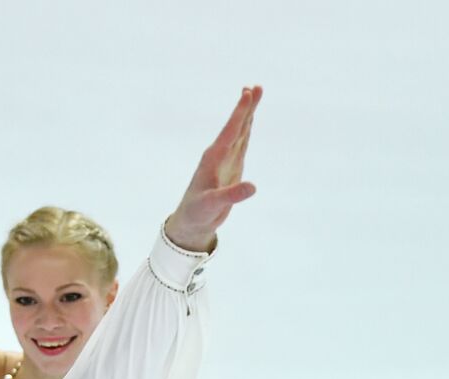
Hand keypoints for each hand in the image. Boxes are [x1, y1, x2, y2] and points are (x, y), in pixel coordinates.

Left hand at [163, 85, 262, 252]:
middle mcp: (219, 155)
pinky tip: (250, 122)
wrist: (192, 221)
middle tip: (256, 87)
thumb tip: (252, 187)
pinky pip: (241, 144)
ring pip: (240, 132)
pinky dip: (247, 131)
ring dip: (248, 115)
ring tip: (254, 94)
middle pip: (236, 126)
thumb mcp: (213, 205)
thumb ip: (231, 195)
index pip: (230, 131)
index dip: (239, 113)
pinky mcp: (231, 168)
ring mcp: (225, 160)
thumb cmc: (198, 212)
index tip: (248, 94)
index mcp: (213, 159)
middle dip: (246, 107)